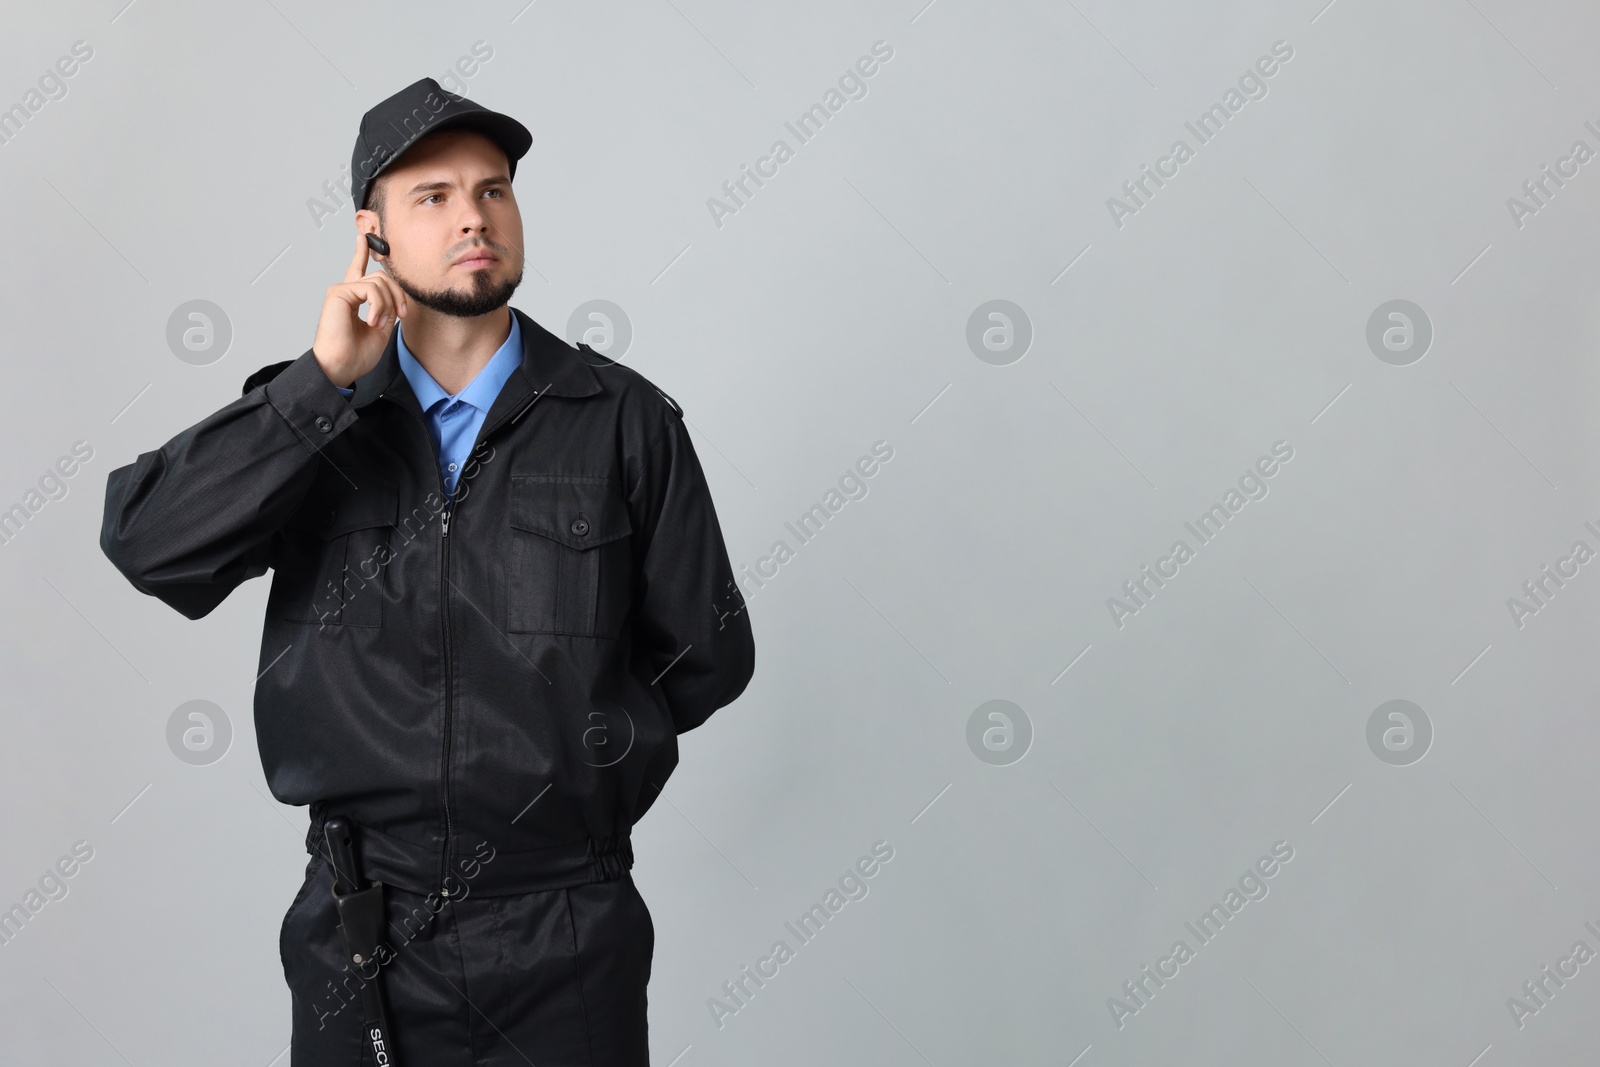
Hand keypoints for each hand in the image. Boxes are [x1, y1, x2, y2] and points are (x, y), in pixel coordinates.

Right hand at [311, 231, 408, 387]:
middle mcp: (347, 291)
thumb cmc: (356, 354)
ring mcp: (342, 290)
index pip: (359, 270)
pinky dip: (378, 306)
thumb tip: (396, 297)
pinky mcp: (339, 293)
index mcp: (355, 299)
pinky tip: (372, 321)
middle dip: (398, 295)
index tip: (364, 236)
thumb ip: (388, 309)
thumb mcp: (381, 329)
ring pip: (379, 282)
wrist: (341, 367)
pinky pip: (371, 289)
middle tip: (401, 315)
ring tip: (379, 323)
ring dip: (388, 304)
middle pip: (382, 277)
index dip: (362, 252)